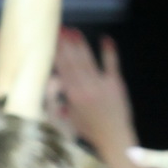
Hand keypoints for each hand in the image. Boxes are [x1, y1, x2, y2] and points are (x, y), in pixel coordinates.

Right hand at [52, 27, 134, 154]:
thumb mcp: (72, 119)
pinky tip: (105, 39)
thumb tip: (57, 90)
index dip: (57, 54)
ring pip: (88, 61)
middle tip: (60, 29)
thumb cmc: (91, 130)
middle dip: (66, 44)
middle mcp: (85, 88)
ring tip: (75, 32)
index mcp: (73, 96)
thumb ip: (64, 103)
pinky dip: (108, 51)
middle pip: (74, 62)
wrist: (113, 137)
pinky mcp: (115, 83)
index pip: (63, 70)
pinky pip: (111, 64)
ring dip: (81, 45)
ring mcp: (100, 84)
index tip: (52, 41)